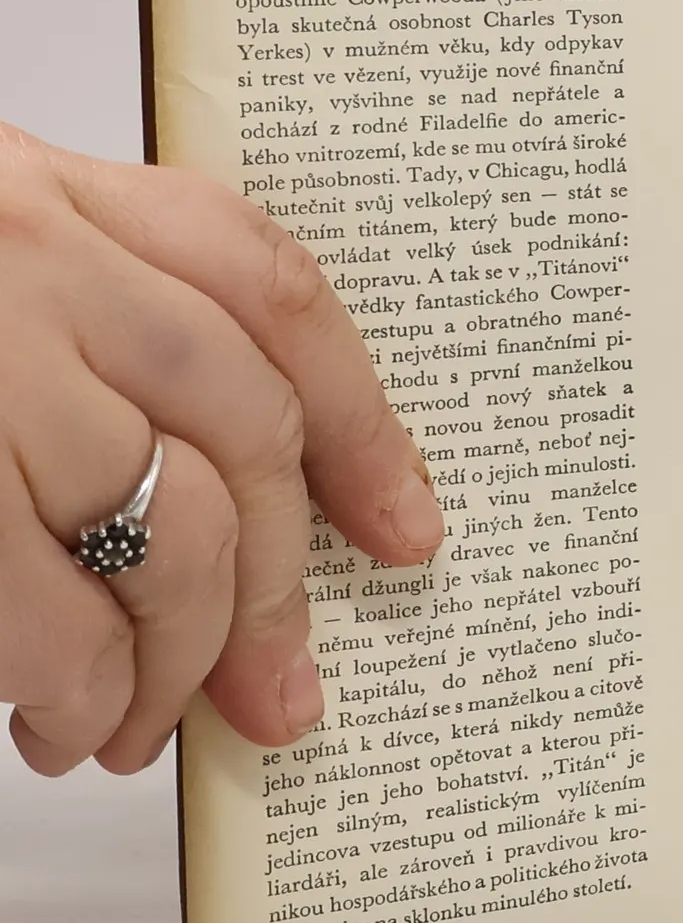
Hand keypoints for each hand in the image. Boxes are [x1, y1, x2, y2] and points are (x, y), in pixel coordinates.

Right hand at [0, 124, 442, 775]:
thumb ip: (100, 337)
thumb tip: (230, 517)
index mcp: (60, 194)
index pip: (274, 295)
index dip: (364, 426)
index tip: (405, 532)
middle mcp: (25, 256)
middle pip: (241, 434)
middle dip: (275, 589)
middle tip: (280, 696)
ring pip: (160, 526)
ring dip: (171, 660)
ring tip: (137, 728)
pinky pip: (37, 599)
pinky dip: (71, 683)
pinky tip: (59, 724)